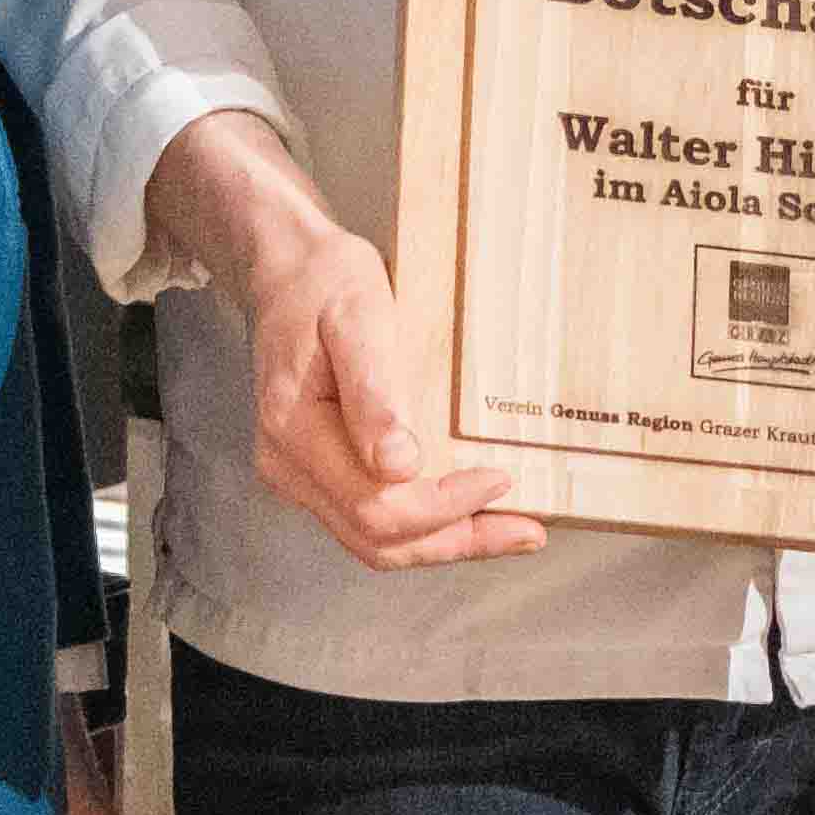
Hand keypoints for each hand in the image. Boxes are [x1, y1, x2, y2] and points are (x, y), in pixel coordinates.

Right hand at [155, 110, 537, 572]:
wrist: (290, 272)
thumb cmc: (327, 283)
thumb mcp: (357, 318)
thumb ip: (373, 391)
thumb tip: (397, 466)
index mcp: (294, 429)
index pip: (375, 505)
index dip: (443, 508)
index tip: (500, 480)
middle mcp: (287, 466)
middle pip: (376, 540)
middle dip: (456, 540)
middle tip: (527, 530)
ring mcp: (299, 476)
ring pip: (374, 543)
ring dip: (445, 543)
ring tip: (511, 531)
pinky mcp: (318, 474)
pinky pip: (371, 519)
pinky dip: (425, 527)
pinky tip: (470, 514)